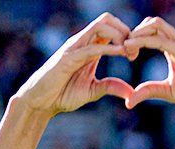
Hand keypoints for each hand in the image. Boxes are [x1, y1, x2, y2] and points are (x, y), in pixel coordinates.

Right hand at [14, 13, 132, 115]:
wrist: (40, 104)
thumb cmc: (62, 95)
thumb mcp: (92, 91)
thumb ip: (110, 87)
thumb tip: (131, 92)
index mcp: (89, 48)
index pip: (112, 28)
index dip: (127, 37)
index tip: (134, 55)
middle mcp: (82, 43)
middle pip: (108, 19)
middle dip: (126, 31)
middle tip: (133, 51)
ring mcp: (74, 47)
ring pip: (102, 25)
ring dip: (120, 35)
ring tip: (128, 52)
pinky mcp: (68, 58)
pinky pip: (92, 46)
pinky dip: (109, 48)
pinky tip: (121, 54)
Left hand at [123, 17, 174, 114]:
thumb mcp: (168, 92)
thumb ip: (149, 90)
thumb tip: (129, 99)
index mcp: (174, 47)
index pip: (151, 32)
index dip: (134, 40)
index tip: (123, 54)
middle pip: (151, 23)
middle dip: (132, 33)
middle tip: (121, 51)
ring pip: (155, 25)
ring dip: (135, 34)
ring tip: (122, 48)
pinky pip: (161, 40)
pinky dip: (142, 41)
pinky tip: (129, 49)